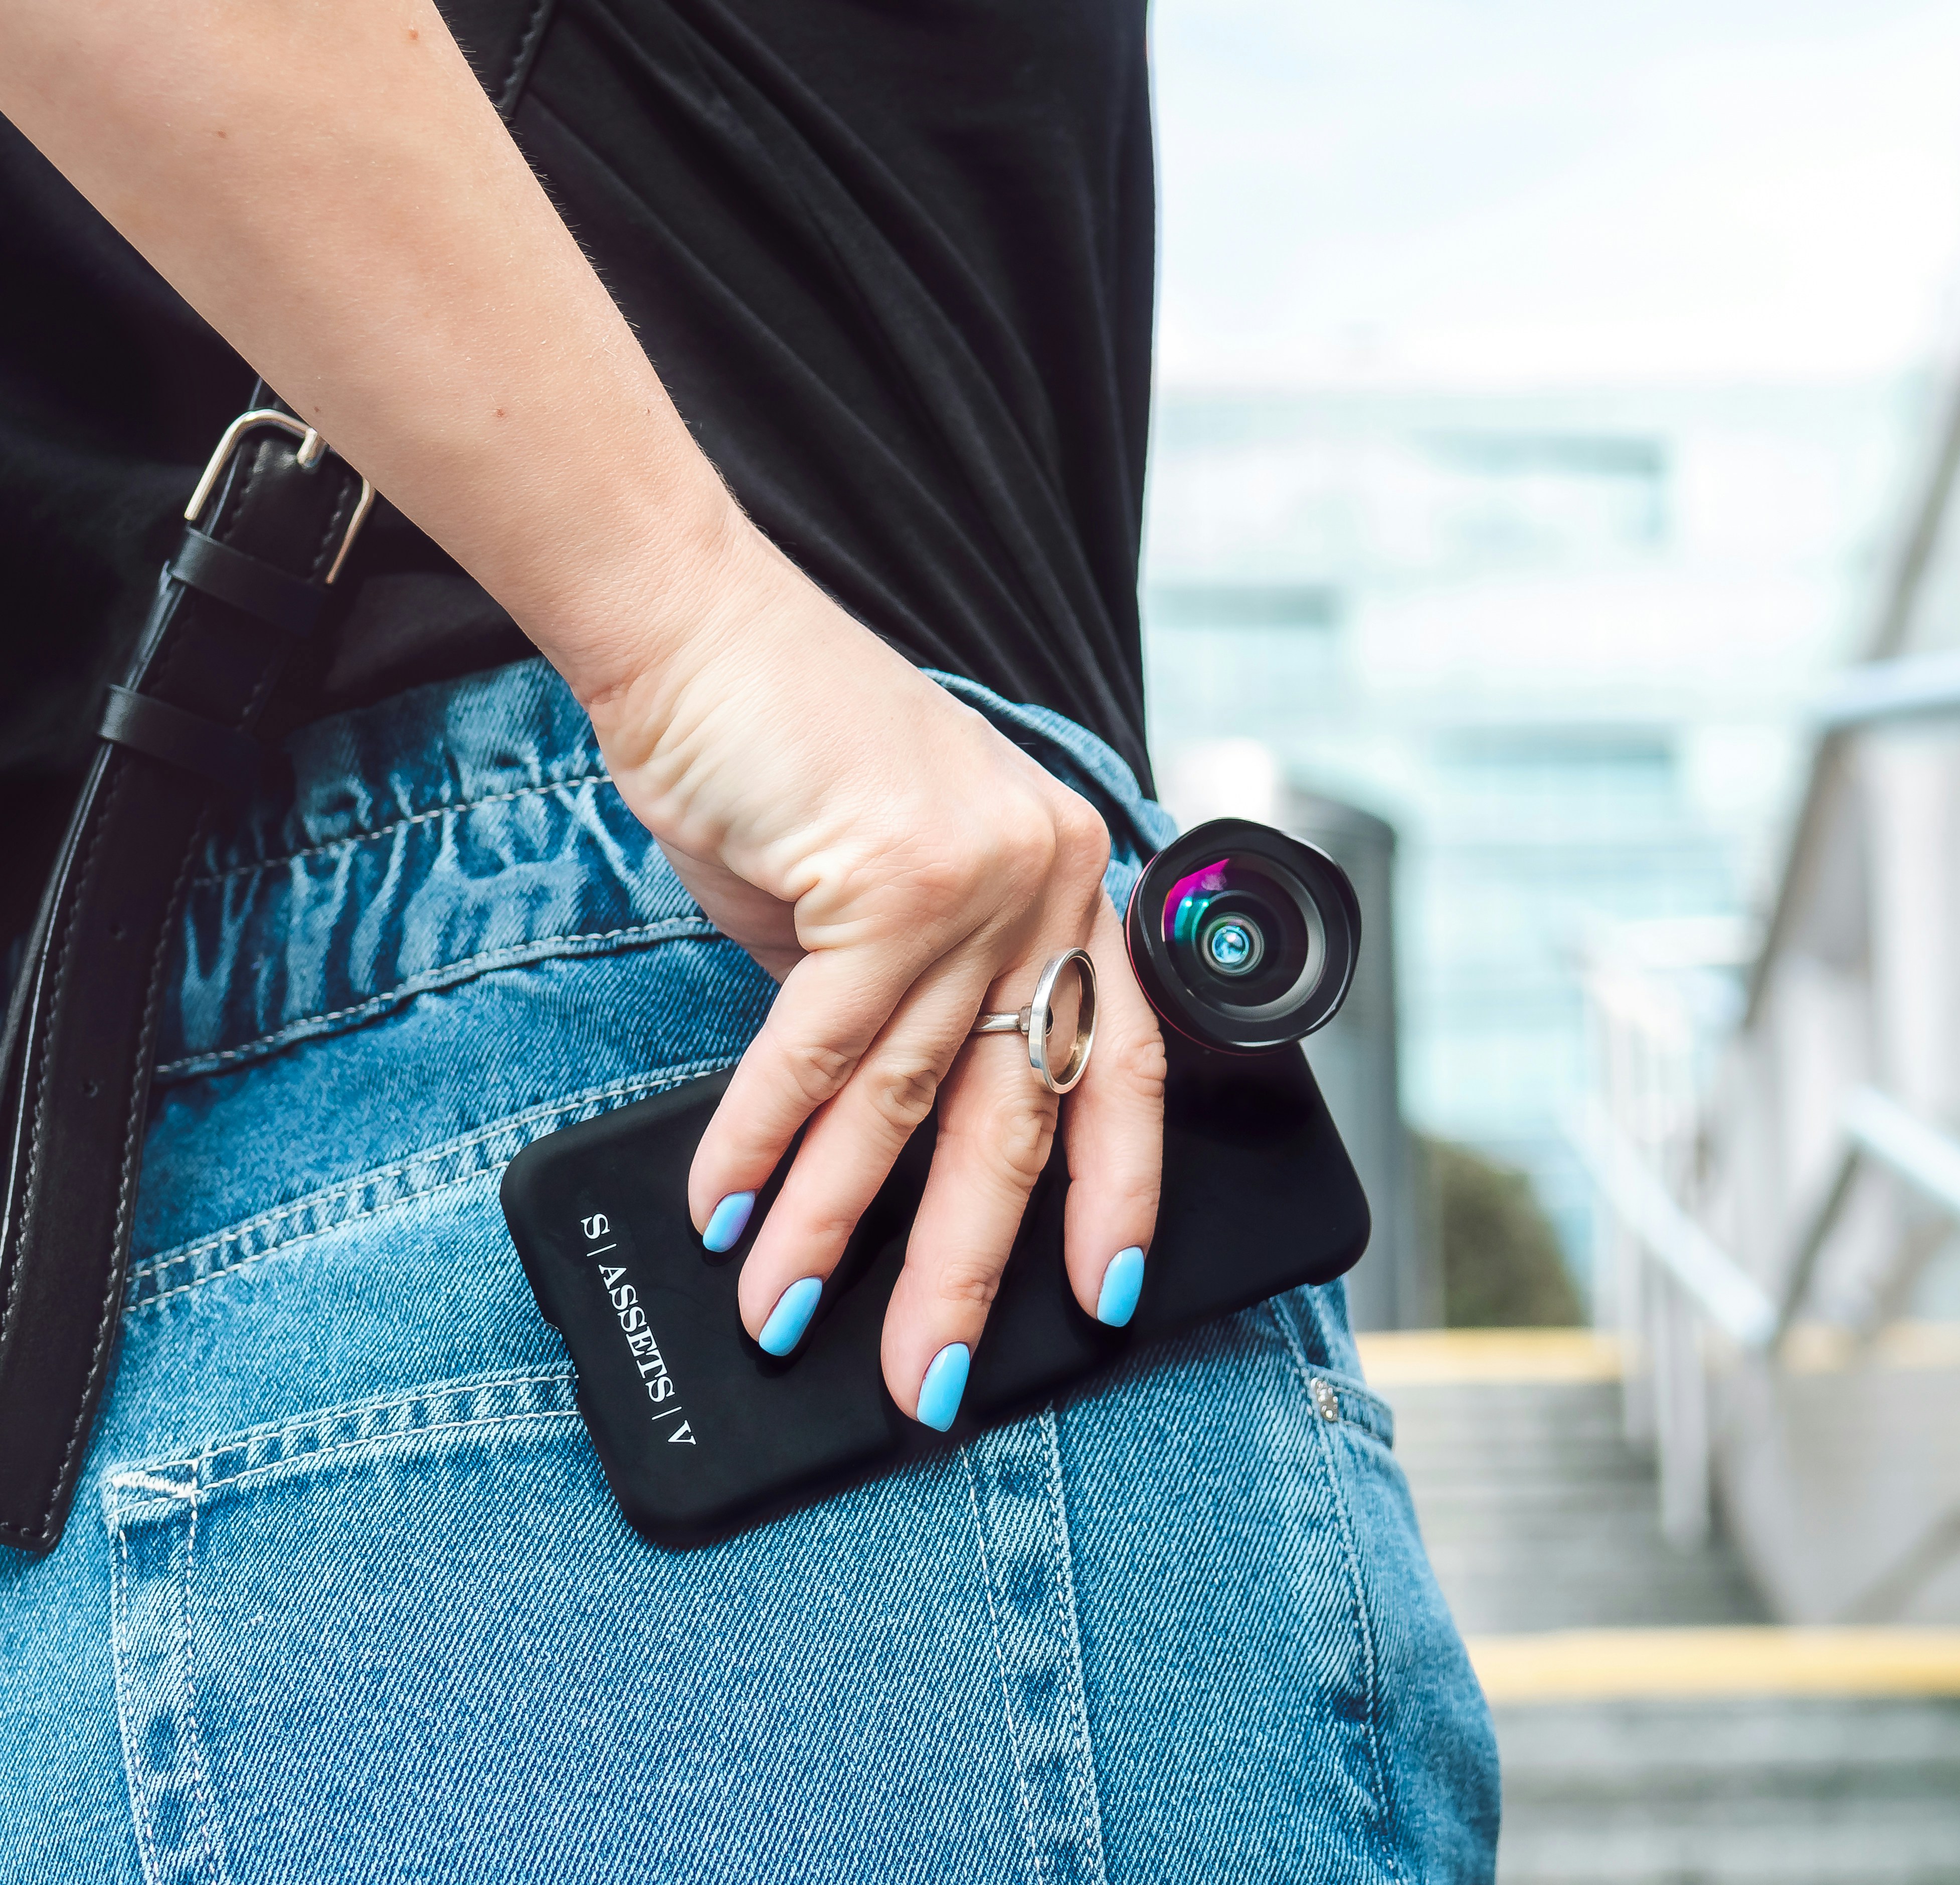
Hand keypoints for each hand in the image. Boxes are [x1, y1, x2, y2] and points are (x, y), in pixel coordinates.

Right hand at [587, 531, 1165, 1426]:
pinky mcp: (890, 881)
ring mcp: (980, 880)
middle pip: (1021, 1113)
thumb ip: (903, 997)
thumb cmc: (781, 754)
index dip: (1117, 1187)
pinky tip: (730, 1215)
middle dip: (968, 1262)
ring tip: (789, 1319)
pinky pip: (821, 1055)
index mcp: (1068, 877)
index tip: (1104, 1290)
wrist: (697, 631)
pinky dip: (763, 1146)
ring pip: (910, 1101)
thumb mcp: (874, 887)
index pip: (1125, 1062)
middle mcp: (1049, 879)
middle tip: (929, 1374)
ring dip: (835, 1226)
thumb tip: (881, 1136)